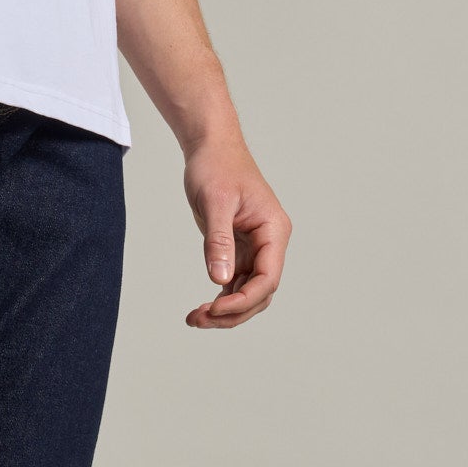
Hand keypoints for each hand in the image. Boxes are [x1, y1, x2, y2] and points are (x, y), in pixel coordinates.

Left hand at [182, 130, 290, 328]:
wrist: (210, 147)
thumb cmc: (216, 167)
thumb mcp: (215, 202)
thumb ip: (219, 241)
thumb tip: (221, 280)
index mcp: (274, 231)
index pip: (268, 278)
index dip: (244, 299)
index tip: (214, 308)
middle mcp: (269, 243)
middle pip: (260, 292)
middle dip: (233, 311)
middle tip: (198, 319)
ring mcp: (255, 248)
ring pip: (248, 291)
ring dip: (225, 310)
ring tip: (194, 318)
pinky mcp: (239, 248)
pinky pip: (236, 281)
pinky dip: (221, 297)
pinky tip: (201, 309)